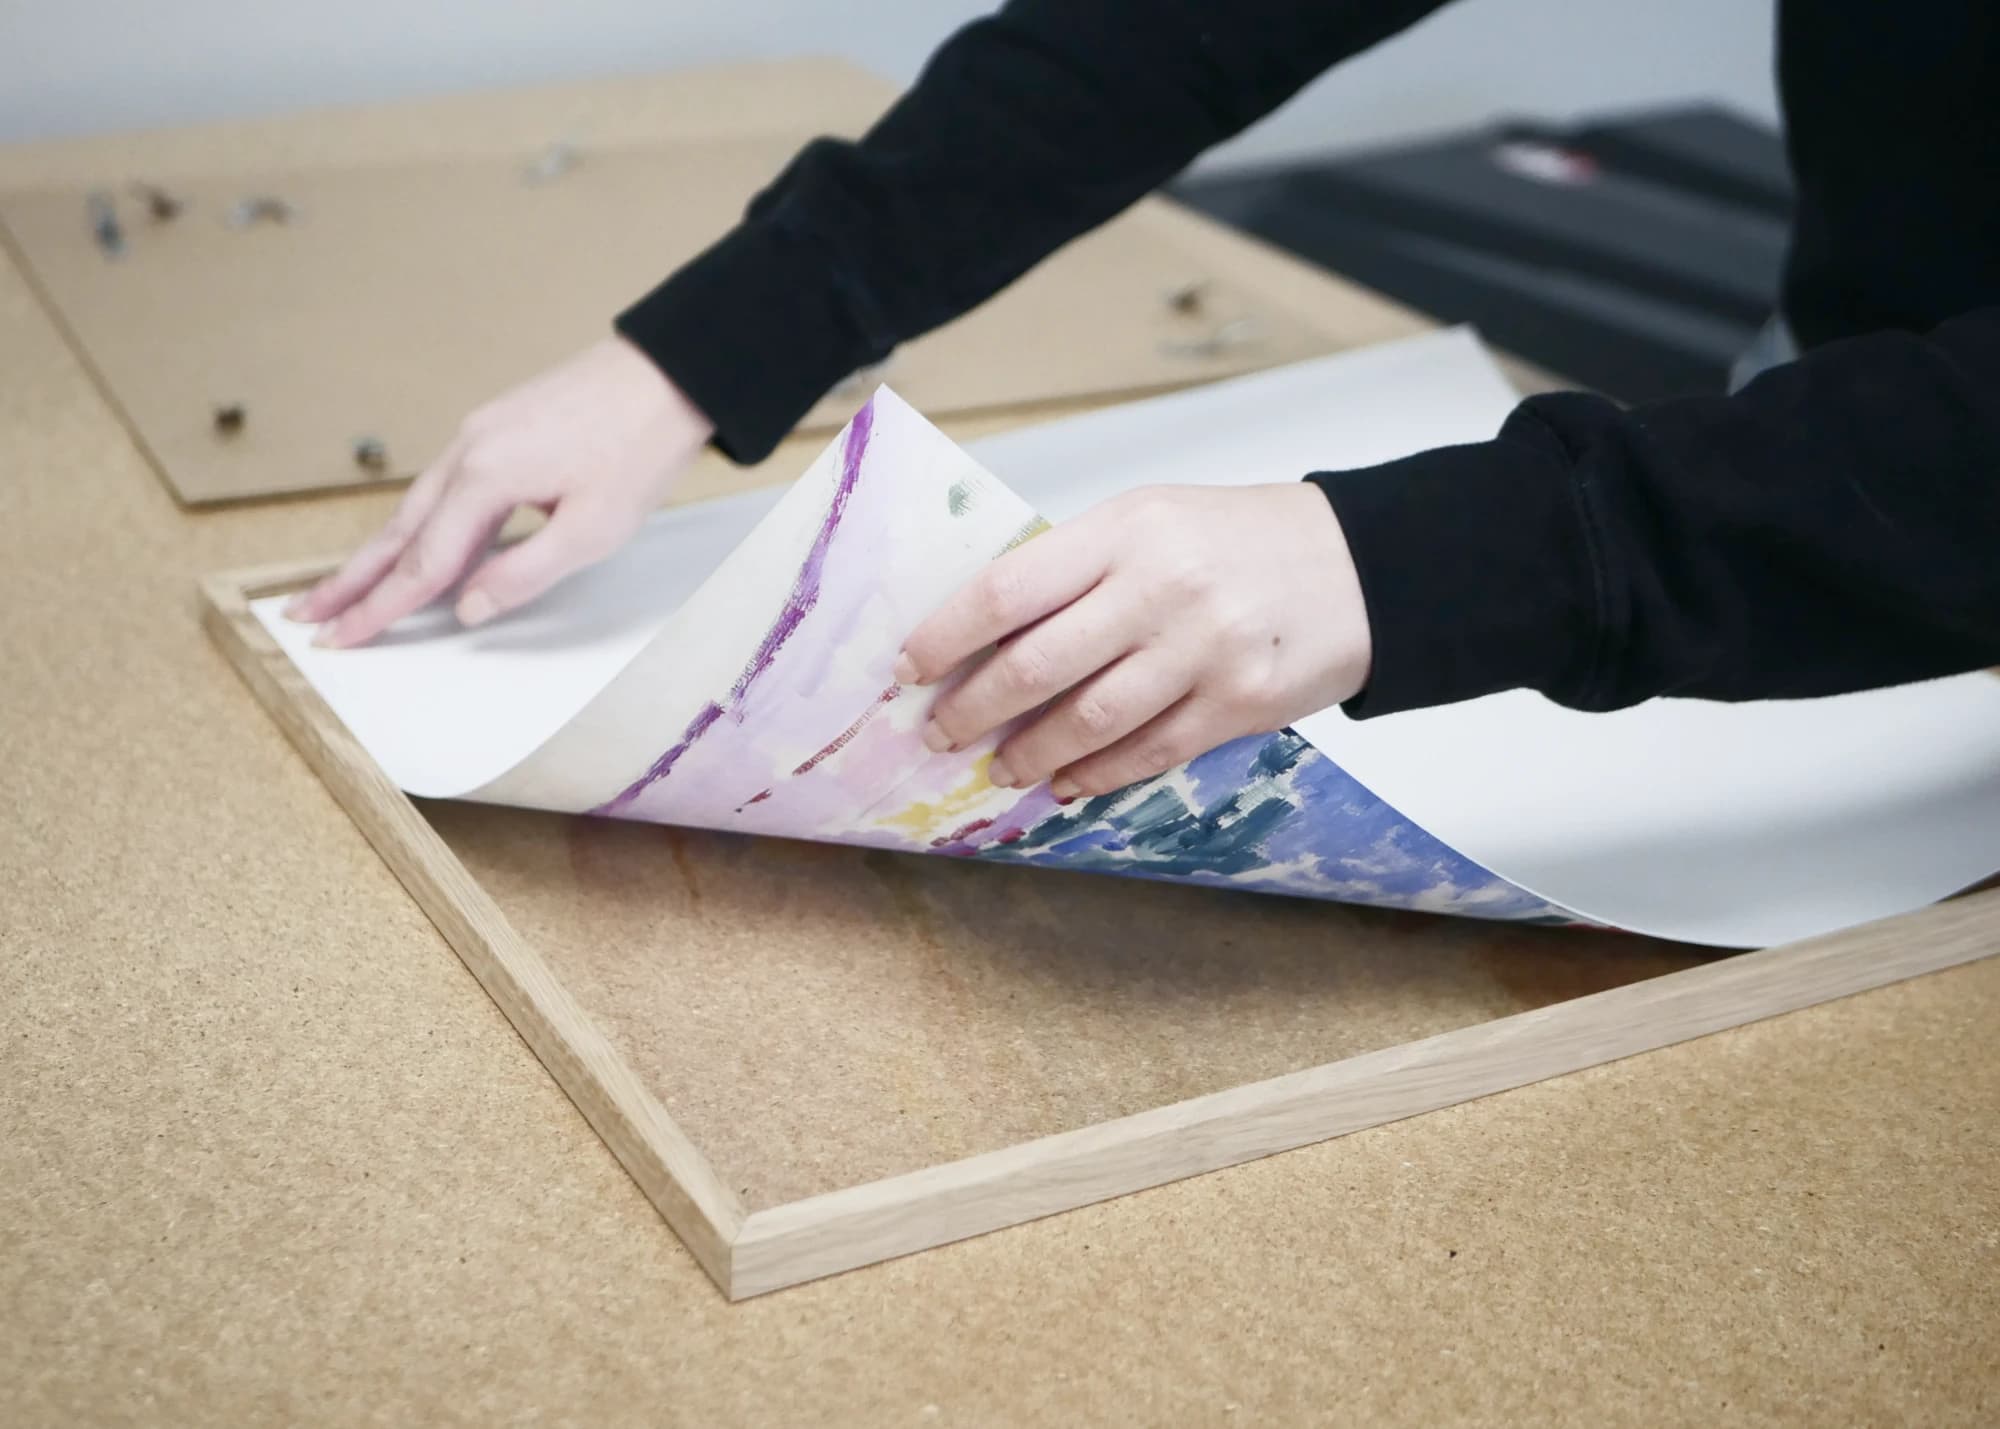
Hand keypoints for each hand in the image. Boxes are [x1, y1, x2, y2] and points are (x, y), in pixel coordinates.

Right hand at [287, 336, 713, 646]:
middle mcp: (468, 451)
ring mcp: (479, 434)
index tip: (340, 640)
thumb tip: (466, 609)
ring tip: (342, 588)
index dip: (381, 609)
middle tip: (304, 615)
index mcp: (486, 477)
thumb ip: (524, 574)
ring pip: (417, 506)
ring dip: (380, 551)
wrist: (669, 373)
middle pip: (397, 531)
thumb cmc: (640, 447)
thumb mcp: (593, 529)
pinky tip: (417, 545)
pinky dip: (420, 522)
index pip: (422, 563)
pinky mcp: (497, 428)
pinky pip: (444, 486)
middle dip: (351, 580)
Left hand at [895, 482, 1372, 797]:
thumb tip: (988, 634)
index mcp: (1126, 530)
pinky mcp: (1240, 704)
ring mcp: (1203, 650)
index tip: (908, 668)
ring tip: (1000, 768)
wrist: (1363, 566)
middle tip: (939, 733)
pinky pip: (1149, 752)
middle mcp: (1160, 588)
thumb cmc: (1241, 539)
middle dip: (973, 709)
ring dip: (1032, 753)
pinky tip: (1067, 782)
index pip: (1008, 589)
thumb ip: (1081, 568)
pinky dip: (1098, 774)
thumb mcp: (1155, 520)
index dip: (946, 637)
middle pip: (1036, 666)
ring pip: (1089, 720)